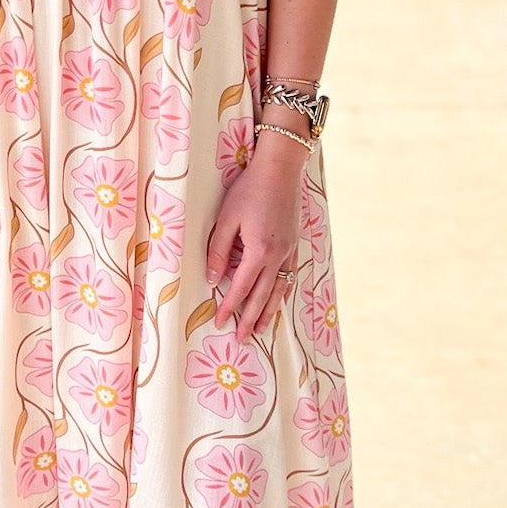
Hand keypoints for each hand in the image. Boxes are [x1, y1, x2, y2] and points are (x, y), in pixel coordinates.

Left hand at [204, 142, 304, 340]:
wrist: (281, 169)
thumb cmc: (250, 189)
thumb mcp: (227, 218)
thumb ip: (218, 251)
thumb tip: (211, 279)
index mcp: (259, 251)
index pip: (241, 289)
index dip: (229, 308)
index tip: (220, 323)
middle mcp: (278, 256)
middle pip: (263, 296)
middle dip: (250, 319)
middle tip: (241, 339)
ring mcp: (289, 251)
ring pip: (280, 290)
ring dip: (269, 312)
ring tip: (261, 330)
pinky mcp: (294, 244)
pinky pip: (289, 276)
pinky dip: (282, 293)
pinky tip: (278, 299)